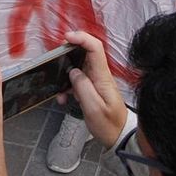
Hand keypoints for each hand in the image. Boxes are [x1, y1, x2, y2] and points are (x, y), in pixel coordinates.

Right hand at [64, 31, 129, 146]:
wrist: (119, 137)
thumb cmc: (109, 125)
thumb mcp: (94, 108)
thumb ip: (83, 87)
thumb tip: (73, 72)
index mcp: (102, 77)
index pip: (95, 48)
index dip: (81, 38)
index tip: (67, 38)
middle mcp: (100, 75)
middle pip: (85, 53)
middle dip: (68, 54)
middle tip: (56, 62)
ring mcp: (96, 81)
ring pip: (78, 68)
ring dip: (66, 75)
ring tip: (60, 91)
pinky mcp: (92, 89)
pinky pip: (77, 81)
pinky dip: (68, 87)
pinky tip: (64, 98)